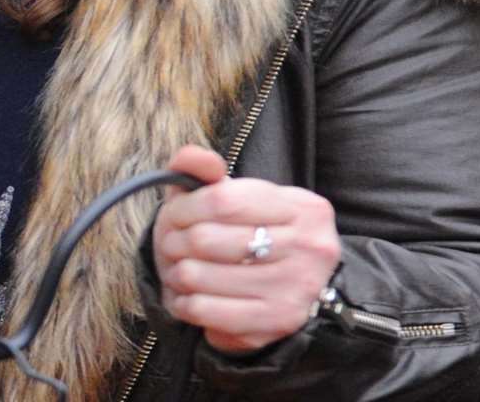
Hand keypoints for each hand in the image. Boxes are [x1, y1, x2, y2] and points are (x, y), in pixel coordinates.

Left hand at [152, 145, 341, 353]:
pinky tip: (187, 298)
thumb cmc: (252, 233)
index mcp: (303, 207)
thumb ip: (205, 170)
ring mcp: (296, 287)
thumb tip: (189, 157)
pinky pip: (206, 310)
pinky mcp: (279, 322)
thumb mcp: (235, 195)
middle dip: (174, 242)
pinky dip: (185, 304)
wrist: (293, 286)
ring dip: (176, 274)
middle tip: (170, 246)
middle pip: (206, 239)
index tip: (172, 216)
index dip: (183, 208)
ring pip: (200, 276)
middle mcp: (309, 247)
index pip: (221, 200)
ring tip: (179, 271)